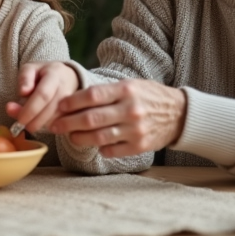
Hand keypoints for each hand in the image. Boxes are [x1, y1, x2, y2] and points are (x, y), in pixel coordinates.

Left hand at [6, 61, 79, 132]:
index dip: (31, 109)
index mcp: (54, 75)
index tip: (20, 119)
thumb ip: (24, 79)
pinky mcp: (75, 113)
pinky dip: (49, 127)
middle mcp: (66, 89)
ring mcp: (74, 102)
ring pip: (56, 119)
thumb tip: (22, 92)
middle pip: (50, 110)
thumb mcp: (31, 69)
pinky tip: (41, 123)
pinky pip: (62, 124)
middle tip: (21, 125)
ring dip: (41, 125)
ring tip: (30, 122)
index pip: (43, 94)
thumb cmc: (44, 74)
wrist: (67, 77)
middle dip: (34, 121)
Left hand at [47, 79, 186, 156]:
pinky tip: (94, 144)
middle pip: (91, 118)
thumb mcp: (130, 85)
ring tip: (70, 136)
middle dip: (68, 123)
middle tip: (55, 125)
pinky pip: (112, 150)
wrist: (179, 113)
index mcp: (127, 90)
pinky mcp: (140, 146)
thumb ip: (106, 92)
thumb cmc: (148, 96)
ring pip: (98, 137)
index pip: (92, 95)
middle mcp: (131, 109)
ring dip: (79, 138)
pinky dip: (100, 148)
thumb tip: (73, 101)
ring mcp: (136, 129)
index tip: (59, 106)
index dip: (72, 102)